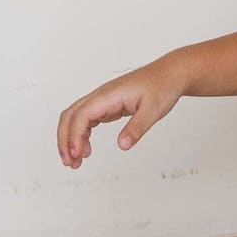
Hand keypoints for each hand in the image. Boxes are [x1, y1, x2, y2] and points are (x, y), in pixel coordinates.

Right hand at [57, 56, 185, 169]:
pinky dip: (82, 135)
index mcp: (109, 95)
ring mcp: (103, 100)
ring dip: (71, 139)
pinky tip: (86, 149)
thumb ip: (137, 128)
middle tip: (70, 163)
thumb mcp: (153, 110)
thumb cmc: (163, 87)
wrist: (171, 74)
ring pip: (75, 118)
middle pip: (70, 116)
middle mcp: (101, 96)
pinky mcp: (107, 105)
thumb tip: (122, 145)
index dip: (74, 135)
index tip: (77, 155)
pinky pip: (87, 120)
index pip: (81, 115)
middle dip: (65, 140)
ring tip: (76, 161)